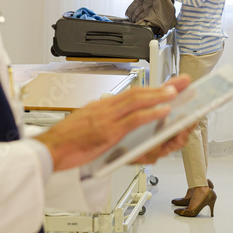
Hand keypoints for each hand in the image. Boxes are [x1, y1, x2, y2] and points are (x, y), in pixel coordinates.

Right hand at [34, 75, 191, 171]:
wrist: (49, 150)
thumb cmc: (66, 141)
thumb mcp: (88, 124)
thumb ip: (105, 120)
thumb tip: (120, 121)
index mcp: (103, 106)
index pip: (133, 93)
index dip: (153, 88)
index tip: (170, 85)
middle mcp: (106, 108)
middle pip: (140, 92)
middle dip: (163, 87)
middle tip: (182, 83)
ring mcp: (107, 118)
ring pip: (138, 101)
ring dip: (160, 96)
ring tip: (177, 93)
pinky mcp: (108, 131)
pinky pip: (134, 119)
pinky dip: (150, 113)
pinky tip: (163, 111)